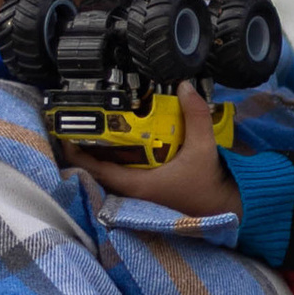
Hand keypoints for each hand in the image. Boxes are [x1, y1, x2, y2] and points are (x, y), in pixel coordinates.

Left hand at [78, 93, 229, 218]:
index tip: (66, 136)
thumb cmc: (211, 183)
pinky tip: (116, 149)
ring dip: (99, 159)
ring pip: (109, 178)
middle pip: (98, 174)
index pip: (98, 171)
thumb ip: (195, 116)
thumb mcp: (204, 147)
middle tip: (76, 128)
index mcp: (140, 185)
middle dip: (85, 152)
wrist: (228, 208)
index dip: (78, 155)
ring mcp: (140, 197)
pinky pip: (123, 178)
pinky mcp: (148, 196)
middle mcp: (135, 194)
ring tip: (90, 134)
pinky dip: (115, 164)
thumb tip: (184, 86)